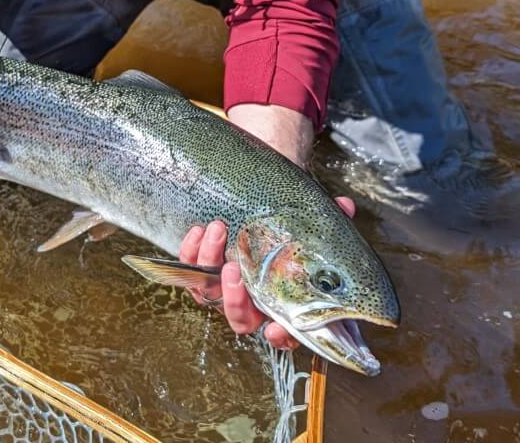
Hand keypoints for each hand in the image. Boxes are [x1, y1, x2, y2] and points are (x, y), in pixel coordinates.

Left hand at [179, 197, 355, 347]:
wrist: (261, 197)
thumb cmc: (290, 218)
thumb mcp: (311, 218)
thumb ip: (329, 218)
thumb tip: (344, 207)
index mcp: (282, 300)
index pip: (284, 332)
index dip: (280, 336)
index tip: (274, 329)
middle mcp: (253, 299)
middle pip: (240, 319)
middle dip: (234, 299)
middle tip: (233, 268)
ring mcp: (225, 285)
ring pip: (210, 293)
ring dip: (209, 263)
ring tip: (217, 229)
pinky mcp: (202, 266)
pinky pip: (190, 269)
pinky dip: (191, 252)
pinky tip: (199, 230)